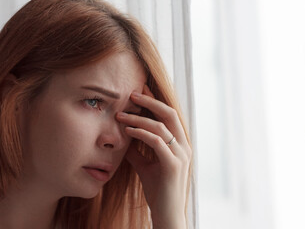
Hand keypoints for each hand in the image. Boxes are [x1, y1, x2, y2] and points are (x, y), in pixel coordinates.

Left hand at [116, 85, 191, 228]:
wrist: (166, 213)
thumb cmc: (157, 190)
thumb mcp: (145, 165)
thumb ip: (138, 150)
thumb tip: (124, 136)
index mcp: (180, 144)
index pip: (169, 115)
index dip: (155, 101)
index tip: (139, 91)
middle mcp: (184, 146)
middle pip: (169, 113)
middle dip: (150, 101)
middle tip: (131, 94)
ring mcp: (181, 155)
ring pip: (161, 126)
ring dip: (139, 118)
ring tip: (121, 115)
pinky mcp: (173, 165)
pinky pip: (156, 141)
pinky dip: (140, 133)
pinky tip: (127, 131)